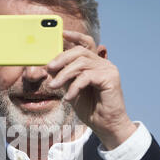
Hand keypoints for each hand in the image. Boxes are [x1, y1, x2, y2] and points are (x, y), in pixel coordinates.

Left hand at [46, 30, 136, 149]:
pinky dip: (74, 86)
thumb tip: (50, 66)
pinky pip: (87, 77)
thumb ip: (66, 77)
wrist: (106, 125)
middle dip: (62, 58)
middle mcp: (103, 63)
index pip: (86, 44)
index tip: (60, 34)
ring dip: (64, 74)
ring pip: (82, 63)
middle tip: (49, 68)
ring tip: (53, 86)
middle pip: (80, 51)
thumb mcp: (73, 89)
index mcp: (95, 63)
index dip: (74, 36)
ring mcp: (108, 69)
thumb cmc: (90, 109)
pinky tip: (68, 97)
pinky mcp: (110, 78)